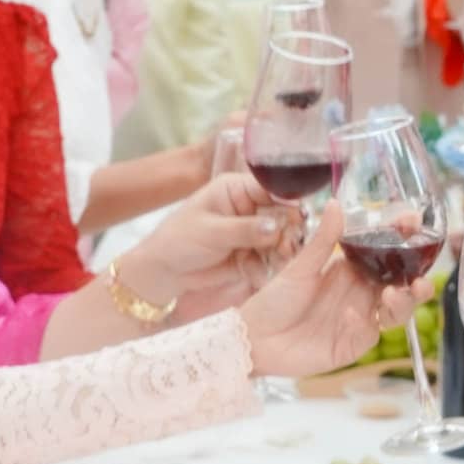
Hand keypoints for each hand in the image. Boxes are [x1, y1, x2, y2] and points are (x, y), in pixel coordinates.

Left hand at [124, 173, 293, 323]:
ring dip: (284, 250)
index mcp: (237, 189)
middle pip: (282, 214)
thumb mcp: (211, 231)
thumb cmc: (178, 241)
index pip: (270, 188)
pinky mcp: (253, 254)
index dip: (287, 200)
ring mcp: (253, 232)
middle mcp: (249, 207)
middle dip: (289, 229)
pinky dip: (272, 267)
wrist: (163, 273)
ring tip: (282, 260)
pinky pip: (272, 259)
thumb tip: (276, 226)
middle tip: (291, 244)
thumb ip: (245, 229)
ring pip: (281, 238)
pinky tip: (265, 274)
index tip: (300, 216)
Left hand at [242, 201, 427, 379]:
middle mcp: (361, 294)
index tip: (412, 222)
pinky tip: (350, 316)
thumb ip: (323, 239)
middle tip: (421, 277)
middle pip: (402, 286)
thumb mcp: (300, 266)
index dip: (404, 239)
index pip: (387, 253)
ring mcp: (359, 320)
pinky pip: (368, 334)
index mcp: (352, 269)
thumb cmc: (274, 300)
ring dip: (403, 304)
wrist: (253, 338)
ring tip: (394, 294)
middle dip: (418, 280)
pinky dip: (363, 324)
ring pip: (396, 312)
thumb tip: (337, 204)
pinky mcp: (351, 345)